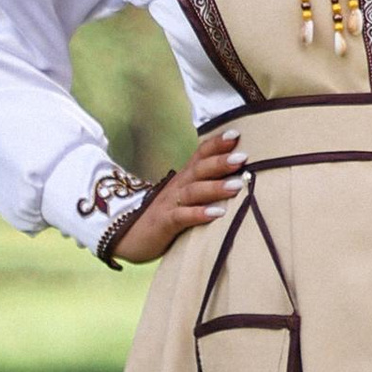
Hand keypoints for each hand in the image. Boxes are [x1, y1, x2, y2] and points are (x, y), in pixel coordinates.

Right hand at [111, 132, 243, 262]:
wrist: (130, 237)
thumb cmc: (166, 216)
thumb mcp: (187, 197)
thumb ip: (207, 186)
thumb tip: (240, 177)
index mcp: (185, 177)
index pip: (200, 154)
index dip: (217, 143)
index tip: (237, 134)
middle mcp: (178, 186)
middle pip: (200, 169)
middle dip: (220, 161)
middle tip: (242, 157)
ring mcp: (170, 203)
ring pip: (194, 191)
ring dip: (215, 187)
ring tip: (237, 186)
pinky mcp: (164, 222)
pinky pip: (182, 216)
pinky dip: (199, 214)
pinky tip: (216, 214)